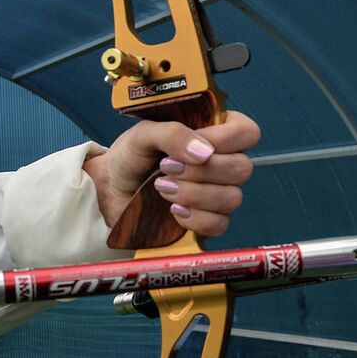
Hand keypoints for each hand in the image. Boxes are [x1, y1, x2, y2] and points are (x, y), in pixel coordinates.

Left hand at [82, 111, 259, 238]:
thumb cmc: (130, 156)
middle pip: (242, 168)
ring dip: (194, 194)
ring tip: (162, 188)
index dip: (224, 140)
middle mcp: (221, 162)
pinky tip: (174, 209)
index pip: (246, 132)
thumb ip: (173, 133)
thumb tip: (204, 152)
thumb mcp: (144, 134)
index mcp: (213, 132)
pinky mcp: (207, 219)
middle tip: (166, 167)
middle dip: (201, 171)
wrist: (110, 189)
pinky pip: (220, 224)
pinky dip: (195, 218)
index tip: (190, 147)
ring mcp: (217, 192)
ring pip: (232, 198)